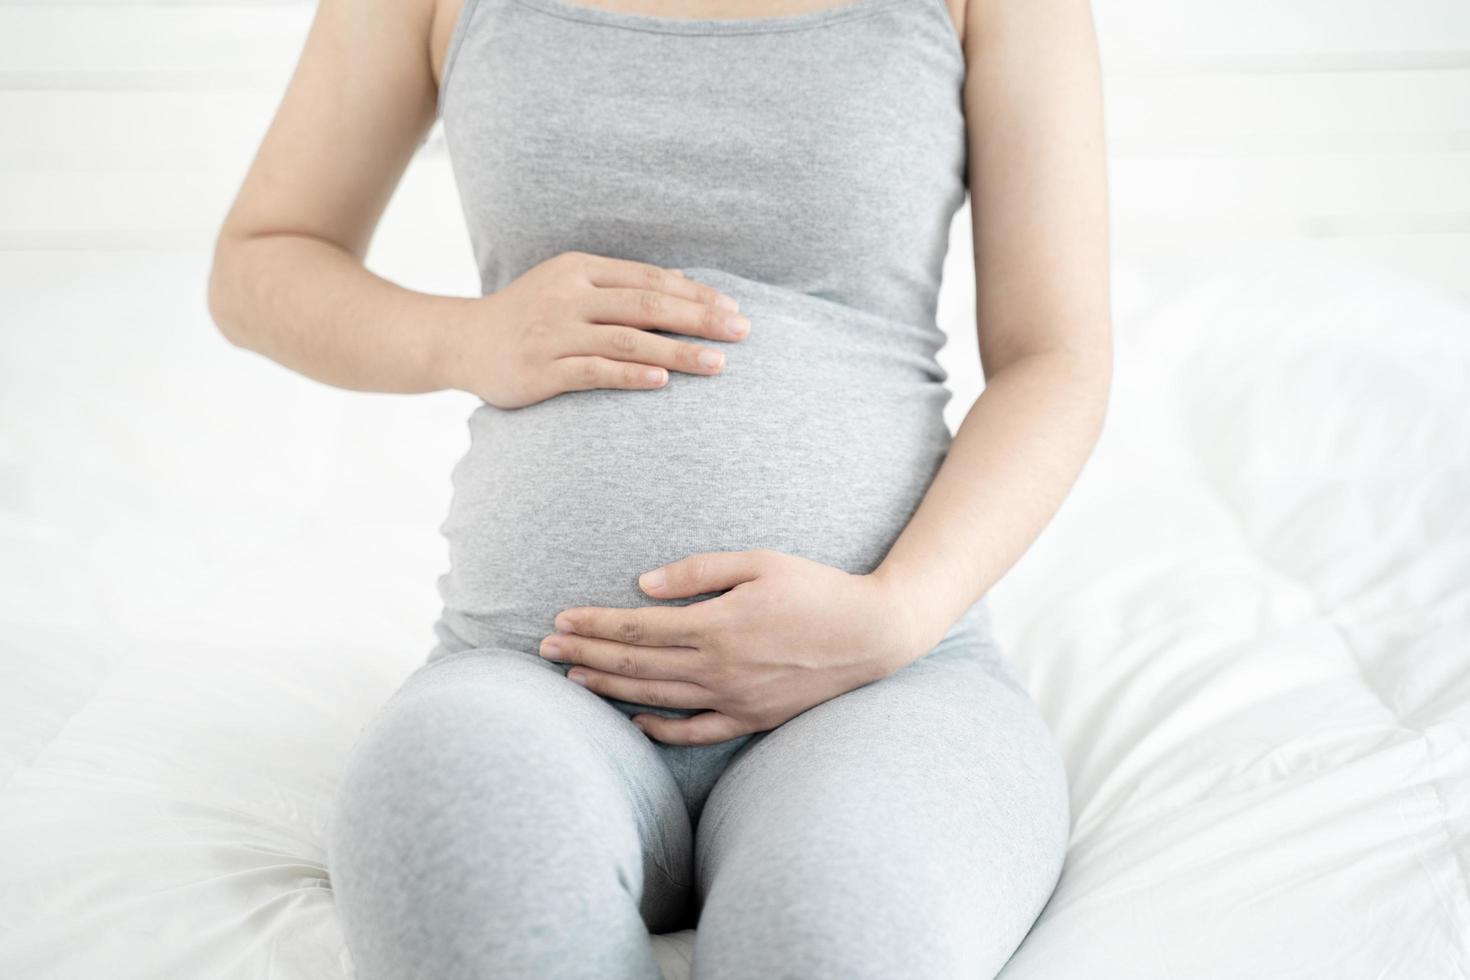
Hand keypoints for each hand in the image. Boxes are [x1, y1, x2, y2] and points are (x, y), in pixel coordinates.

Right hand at [438, 251, 752, 408]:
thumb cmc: (526, 316)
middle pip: (648, 304)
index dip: (694, 293)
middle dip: (700, 318)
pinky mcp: (544, 371)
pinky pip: (596, 371)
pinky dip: (632, 373)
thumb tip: (680, 286)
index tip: (732, 307)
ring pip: (629, 339)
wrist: (461, 342)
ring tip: (718, 363)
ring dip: (679, 351)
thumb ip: (616, 287)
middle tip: (742, 331)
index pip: (649, 278)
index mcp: (579, 270)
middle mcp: (569, 297)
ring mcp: (555, 334)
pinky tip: (664, 379)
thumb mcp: (567, 287)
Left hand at [539, 549, 923, 744]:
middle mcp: (720, 668)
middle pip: (637, 666)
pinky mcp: (751, 718)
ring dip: (609, 689)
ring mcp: (734, 699)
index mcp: (719, 625)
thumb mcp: (760, 562)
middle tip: (545, 649)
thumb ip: (700, 572)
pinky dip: (661, 729)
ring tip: (573, 679)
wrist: (872, 634)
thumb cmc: (816, 588)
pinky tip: (634, 720)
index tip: (560, 619)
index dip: (595, 624)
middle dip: (586, 655)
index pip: (639, 629)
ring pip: (656, 699)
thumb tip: (644, 585)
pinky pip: (696, 731)